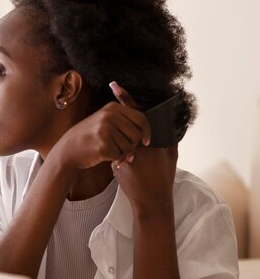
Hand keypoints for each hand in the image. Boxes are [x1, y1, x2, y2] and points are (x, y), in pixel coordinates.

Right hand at [52, 85, 150, 170]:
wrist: (67, 149)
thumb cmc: (88, 137)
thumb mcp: (103, 120)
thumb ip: (123, 120)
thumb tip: (146, 128)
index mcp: (112, 108)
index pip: (141, 118)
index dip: (146, 132)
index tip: (146, 141)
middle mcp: (109, 116)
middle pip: (137, 134)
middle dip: (134, 146)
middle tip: (127, 153)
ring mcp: (105, 129)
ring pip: (129, 146)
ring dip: (124, 154)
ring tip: (114, 155)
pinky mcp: (103, 144)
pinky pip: (119, 155)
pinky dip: (115, 159)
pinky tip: (106, 158)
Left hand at [109, 82, 177, 215]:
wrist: (151, 201)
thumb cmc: (163, 177)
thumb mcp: (170, 156)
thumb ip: (169, 138)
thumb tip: (172, 123)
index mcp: (150, 139)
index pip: (136, 114)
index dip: (125, 98)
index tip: (114, 85)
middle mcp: (136, 144)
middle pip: (124, 122)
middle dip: (119, 109)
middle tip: (113, 86)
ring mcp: (125, 153)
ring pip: (117, 138)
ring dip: (116, 132)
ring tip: (115, 123)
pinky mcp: (116, 163)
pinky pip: (114, 151)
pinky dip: (115, 149)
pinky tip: (118, 152)